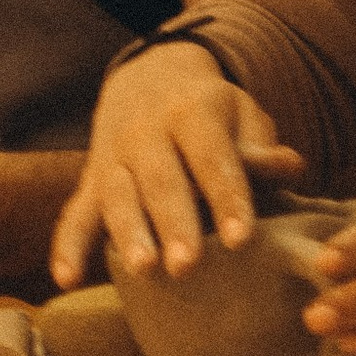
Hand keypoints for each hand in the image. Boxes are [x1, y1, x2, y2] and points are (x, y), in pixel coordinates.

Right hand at [49, 47, 299, 290]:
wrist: (149, 75)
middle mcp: (146, 131)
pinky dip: (67, 245)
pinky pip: (75, 212)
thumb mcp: (240, 112)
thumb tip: (289, 167)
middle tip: (187, 266)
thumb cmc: (209, 112)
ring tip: (143, 269)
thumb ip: (260, 147)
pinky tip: (66, 280)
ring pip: (117, 194)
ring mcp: (112, 155)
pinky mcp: (91, 179)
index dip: (226, 197)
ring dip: (128, 232)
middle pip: (160, 178)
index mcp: (191, 112)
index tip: (240, 239)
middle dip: (173, 222)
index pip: (211, 157)